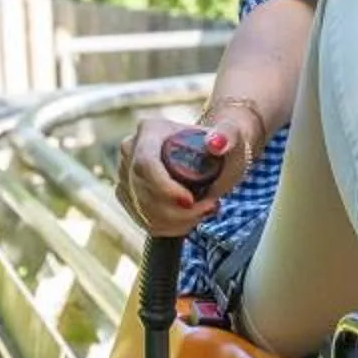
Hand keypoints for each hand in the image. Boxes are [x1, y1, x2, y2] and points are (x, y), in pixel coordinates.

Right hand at [121, 107, 253, 237]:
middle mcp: (131, 150)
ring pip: (142, 210)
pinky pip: (143, 221)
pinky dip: (170, 227)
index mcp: (150, 130)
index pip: (145, 163)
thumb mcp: (230, 135)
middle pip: (142, 191)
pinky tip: (191, 219)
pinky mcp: (129, 196)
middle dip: (176, 210)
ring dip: (176, 222)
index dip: (164, 188)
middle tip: (209, 208)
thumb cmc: (223, 141)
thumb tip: (216, 143)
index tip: (190, 200)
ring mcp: (126, 173)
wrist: (215, 154)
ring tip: (204, 211)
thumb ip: (227, 135)